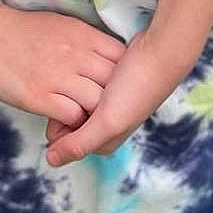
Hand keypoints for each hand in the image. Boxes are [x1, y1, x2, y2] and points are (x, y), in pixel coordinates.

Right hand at [0, 0, 126, 125]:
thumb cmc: (19, 30)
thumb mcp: (60, 25)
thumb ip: (84, 41)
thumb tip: (102, 57)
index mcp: (82, 35)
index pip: (121, 58)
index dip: (122, 76)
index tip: (114, 87)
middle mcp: (76, 54)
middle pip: (115, 83)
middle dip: (113, 100)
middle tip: (102, 111)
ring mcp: (59, 76)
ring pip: (98, 103)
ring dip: (94, 116)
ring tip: (84, 123)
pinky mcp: (39, 96)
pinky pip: (73, 118)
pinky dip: (74, 126)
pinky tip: (64, 124)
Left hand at [43, 25, 191, 166]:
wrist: (161, 52)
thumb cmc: (137, 89)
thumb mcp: (107, 122)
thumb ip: (78, 143)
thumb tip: (50, 160)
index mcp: (103, 141)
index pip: (63, 137)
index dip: (60, 120)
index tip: (71, 102)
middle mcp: (105, 125)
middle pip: (69, 119)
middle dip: (68, 103)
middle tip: (80, 84)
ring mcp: (108, 103)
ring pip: (76, 100)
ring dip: (76, 87)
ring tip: (87, 72)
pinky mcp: (111, 83)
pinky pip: (87, 84)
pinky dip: (85, 76)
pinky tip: (91, 65)